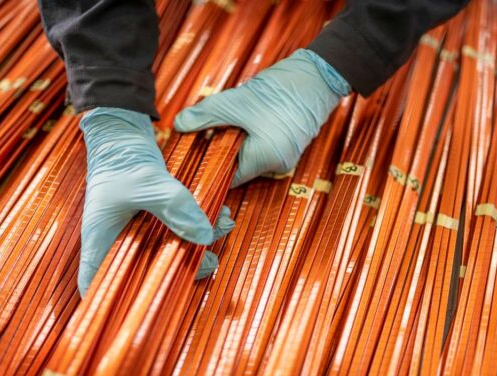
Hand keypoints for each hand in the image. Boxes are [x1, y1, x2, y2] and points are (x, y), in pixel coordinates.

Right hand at [78, 107, 233, 296]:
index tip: (137, 312)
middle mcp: (117, 241)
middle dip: (177, 272)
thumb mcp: (147, 182)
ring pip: (165, 253)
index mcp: (101, 239)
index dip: (108, 303)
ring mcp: (136, 231)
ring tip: (222, 230)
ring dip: (195, 246)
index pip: (94, 282)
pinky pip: (176, 233)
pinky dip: (197, 228)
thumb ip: (174, 207)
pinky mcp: (153, 219)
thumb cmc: (122, 158)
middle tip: (208, 263)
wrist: (123, 133)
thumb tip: (206, 235)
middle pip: (142, 273)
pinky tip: (220, 217)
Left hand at [174, 48, 349, 187]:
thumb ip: (204, 116)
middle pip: (239, 167)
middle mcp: (277, 166)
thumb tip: (179, 125)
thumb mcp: (234, 103)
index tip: (194, 156)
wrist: (318, 76)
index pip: (228, 178)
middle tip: (207, 134)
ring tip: (230, 122)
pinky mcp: (290, 146)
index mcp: (264, 161)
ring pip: (250, 156)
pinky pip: (262, 148)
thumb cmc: (279, 91)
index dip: (210, 168)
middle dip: (222, 151)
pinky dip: (250, 138)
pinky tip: (246, 120)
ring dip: (236, 142)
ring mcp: (286, 157)